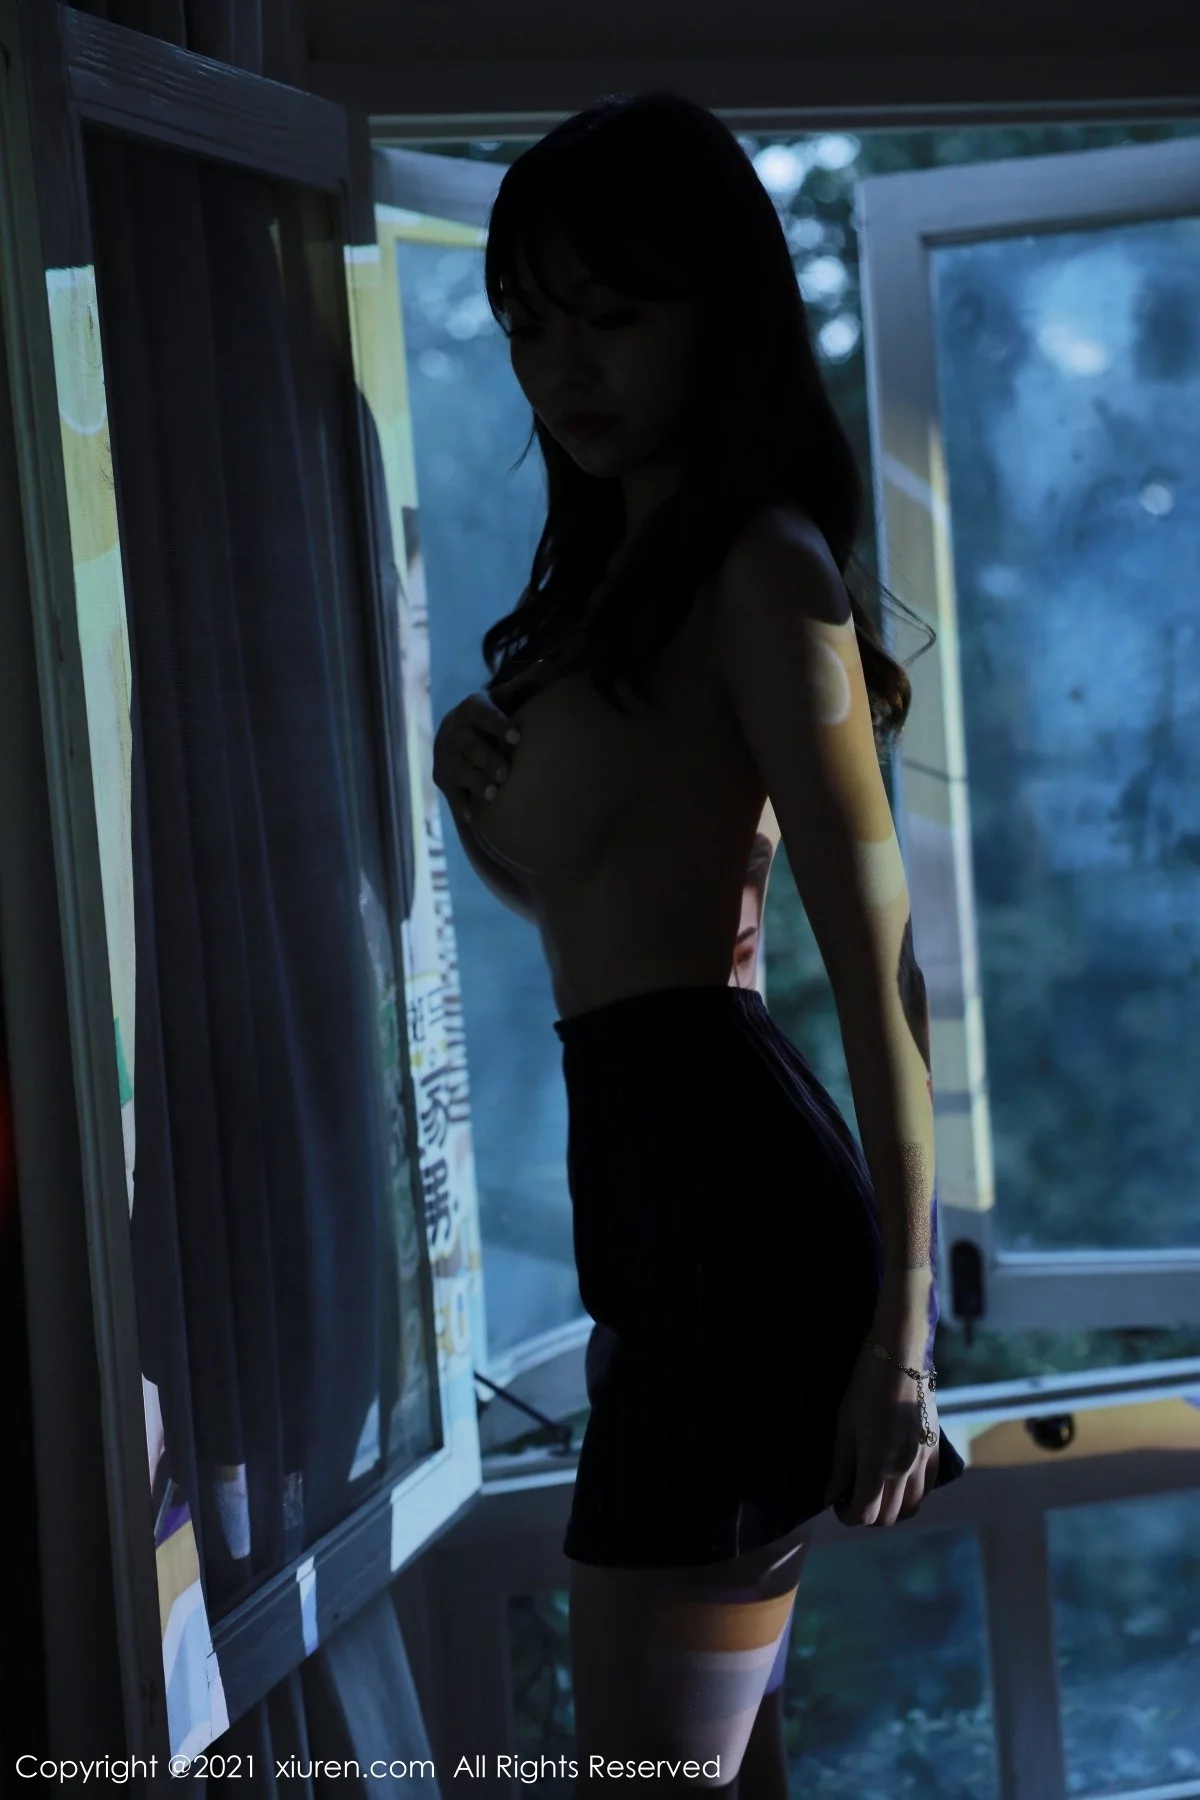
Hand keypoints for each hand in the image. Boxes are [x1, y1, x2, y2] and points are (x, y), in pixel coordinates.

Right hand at [432, 689, 520, 822]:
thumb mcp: (504, 698)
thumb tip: (548, 664)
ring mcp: (445, 756)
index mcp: (471, 708)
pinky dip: (460, 805)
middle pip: (468, 745)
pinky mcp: (442, 778)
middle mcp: (453, 730)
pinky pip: (450, 792)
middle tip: (507, 774)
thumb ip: (524, 685)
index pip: (482, 713)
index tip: (518, 737)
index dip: (498, 724)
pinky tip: (472, 816)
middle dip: (486, 759)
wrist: (455, 734)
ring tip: (493, 794)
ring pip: (457, 769)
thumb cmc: (492, 717)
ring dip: (474, 782)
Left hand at [822, 1338, 939, 1527]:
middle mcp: (903, 1470)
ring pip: (912, 1508)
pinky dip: (912, 1494)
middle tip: (852, 1498)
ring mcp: (922, 1462)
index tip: (837, 1505)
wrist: (902, 1358)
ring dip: (891, 1510)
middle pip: (888, 1517)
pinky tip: (898, 1481)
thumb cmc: (864, 1387)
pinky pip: (927, 1487)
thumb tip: (831, 1494)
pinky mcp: (934, 1450)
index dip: (847, 1516)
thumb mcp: (844, 1425)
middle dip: (867, 1515)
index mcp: (877, 1465)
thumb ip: (840, 1465)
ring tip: (876, 1493)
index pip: (864, 1514)